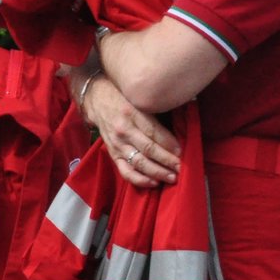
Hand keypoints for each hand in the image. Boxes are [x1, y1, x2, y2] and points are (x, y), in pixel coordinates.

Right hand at [82, 72, 181, 188]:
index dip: (170, 144)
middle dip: (168, 161)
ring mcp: (117, 144)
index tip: (183, 151)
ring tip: (172, 177)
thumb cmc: (122, 96)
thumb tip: (179, 126)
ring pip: (139, 162)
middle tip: (182, 167)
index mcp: (132, 113)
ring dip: (157, 172)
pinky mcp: (113, 154)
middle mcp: (124, 130)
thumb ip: (154, 111)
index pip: (154, 132)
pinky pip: (125, 171)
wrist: (96, 100)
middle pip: (149, 149)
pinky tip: (153, 183)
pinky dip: (140, 179)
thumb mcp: (138, 98)